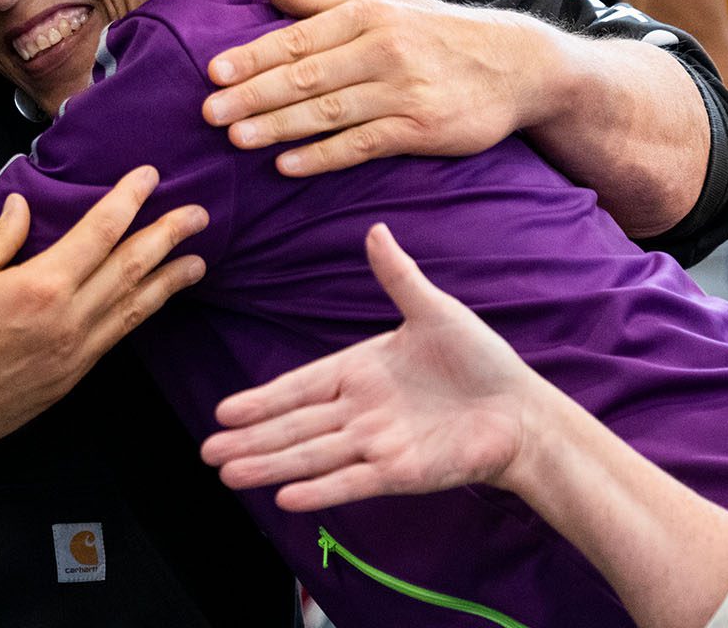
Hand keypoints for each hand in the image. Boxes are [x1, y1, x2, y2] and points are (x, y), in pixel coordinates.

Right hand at [0, 167, 207, 470]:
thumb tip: (23, 205)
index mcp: (39, 286)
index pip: (99, 233)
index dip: (128, 201)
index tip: (150, 176)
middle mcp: (67, 321)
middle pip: (130, 269)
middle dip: (167, 238)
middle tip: (200, 215)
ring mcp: (73, 355)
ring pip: (133, 309)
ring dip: (168, 282)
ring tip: (199, 262)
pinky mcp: (69, 381)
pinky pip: (114, 338)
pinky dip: (138, 315)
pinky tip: (150, 304)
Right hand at [201, 223, 541, 510]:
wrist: (521, 409)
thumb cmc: (480, 359)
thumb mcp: (434, 310)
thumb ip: (398, 276)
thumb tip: (375, 230)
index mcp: (359, 372)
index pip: (299, 387)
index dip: (262, 400)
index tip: (223, 410)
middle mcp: (359, 412)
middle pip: (294, 427)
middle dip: (250, 438)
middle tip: (206, 451)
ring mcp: (376, 444)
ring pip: (312, 456)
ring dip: (270, 465)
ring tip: (228, 474)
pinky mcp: (400, 472)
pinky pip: (352, 481)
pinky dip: (319, 490)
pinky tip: (285, 497)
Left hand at [202, 0, 555, 175]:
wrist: (518, 64)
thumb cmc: (438, 32)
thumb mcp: (384, 3)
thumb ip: (320, 1)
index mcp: (368, 15)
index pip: (299, 37)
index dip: (254, 56)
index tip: (213, 72)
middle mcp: (384, 49)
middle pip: (307, 76)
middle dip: (253, 95)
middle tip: (208, 112)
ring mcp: (403, 90)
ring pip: (330, 112)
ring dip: (279, 126)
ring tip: (236, 139)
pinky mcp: (422, 128)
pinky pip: (364, 144)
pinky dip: (324, 155)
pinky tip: (289, 165)